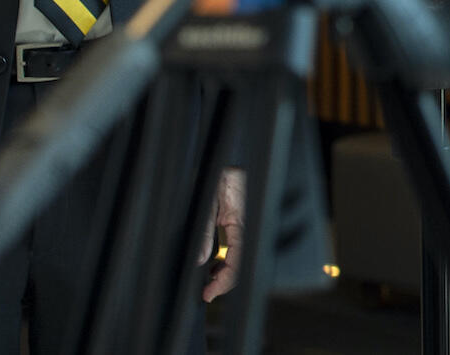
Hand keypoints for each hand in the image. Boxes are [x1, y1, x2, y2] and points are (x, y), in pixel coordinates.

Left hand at [199, 168, 245, 301]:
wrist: (230, 155)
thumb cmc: (221, 174)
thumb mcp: (208, 201)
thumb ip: (205, 231)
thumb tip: (200, 259)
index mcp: (244, 222)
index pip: (239, 262)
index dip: (224, 283)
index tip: (208, 294)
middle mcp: (249, 225)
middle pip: (243, 264)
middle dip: (225, 281)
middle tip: (206, 292)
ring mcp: (248, 224)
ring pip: (242, 257)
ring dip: (226, 271)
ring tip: (208, 279)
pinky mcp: (244, 221)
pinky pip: (240, 246)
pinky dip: (228, 259)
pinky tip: (215, 264)